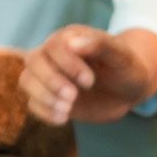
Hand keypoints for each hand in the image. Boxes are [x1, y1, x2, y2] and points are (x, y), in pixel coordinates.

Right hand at [19, 26, 156, 124]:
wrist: (129, 89)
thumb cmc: (127, 67)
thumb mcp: (121, 56)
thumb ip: (100, 45)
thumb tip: (73, 42)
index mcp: (70, 37)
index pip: (53, 45)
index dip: (67, 64)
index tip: (89, 81)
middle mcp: (54, 54)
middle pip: (33, 62)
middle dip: (51, 81)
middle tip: (73, 97)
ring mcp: (49, 76)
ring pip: (27, 81)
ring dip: (44, 97)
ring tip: (68, 110)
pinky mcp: (49, 96)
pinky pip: (32, 103)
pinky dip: (44, 112)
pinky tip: (64, 118)